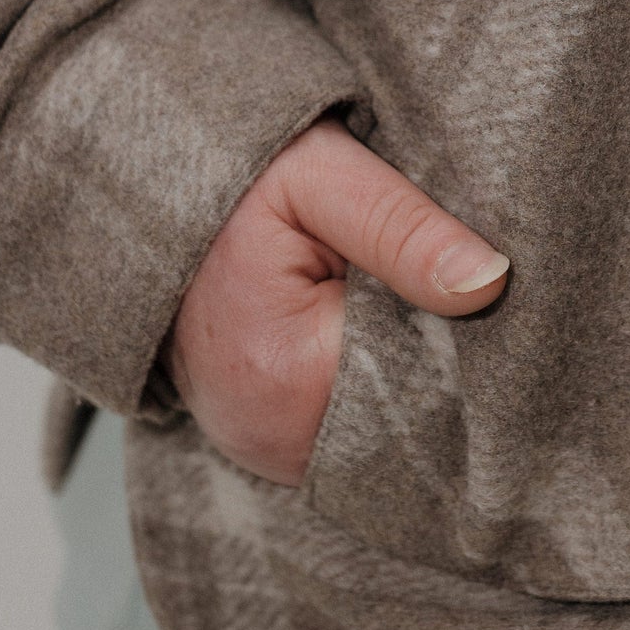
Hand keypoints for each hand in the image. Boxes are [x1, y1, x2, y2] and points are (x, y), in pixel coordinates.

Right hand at [159, 118, 508, 485]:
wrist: (138, 203)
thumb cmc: (233, 180)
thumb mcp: (319, 174)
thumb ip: (402, 226)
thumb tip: (491, 282)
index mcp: (290, 375)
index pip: (433, 383)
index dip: (473, 337)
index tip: (491, 290)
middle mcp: (276, 440)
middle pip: (413, 422)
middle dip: (448, 364)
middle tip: (456, 291)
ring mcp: (270, 454)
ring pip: (389, 436)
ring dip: (413, 380)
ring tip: (410, 311)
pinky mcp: (272, 449)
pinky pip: (355, 438)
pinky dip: (381, 394)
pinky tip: (383, 340)